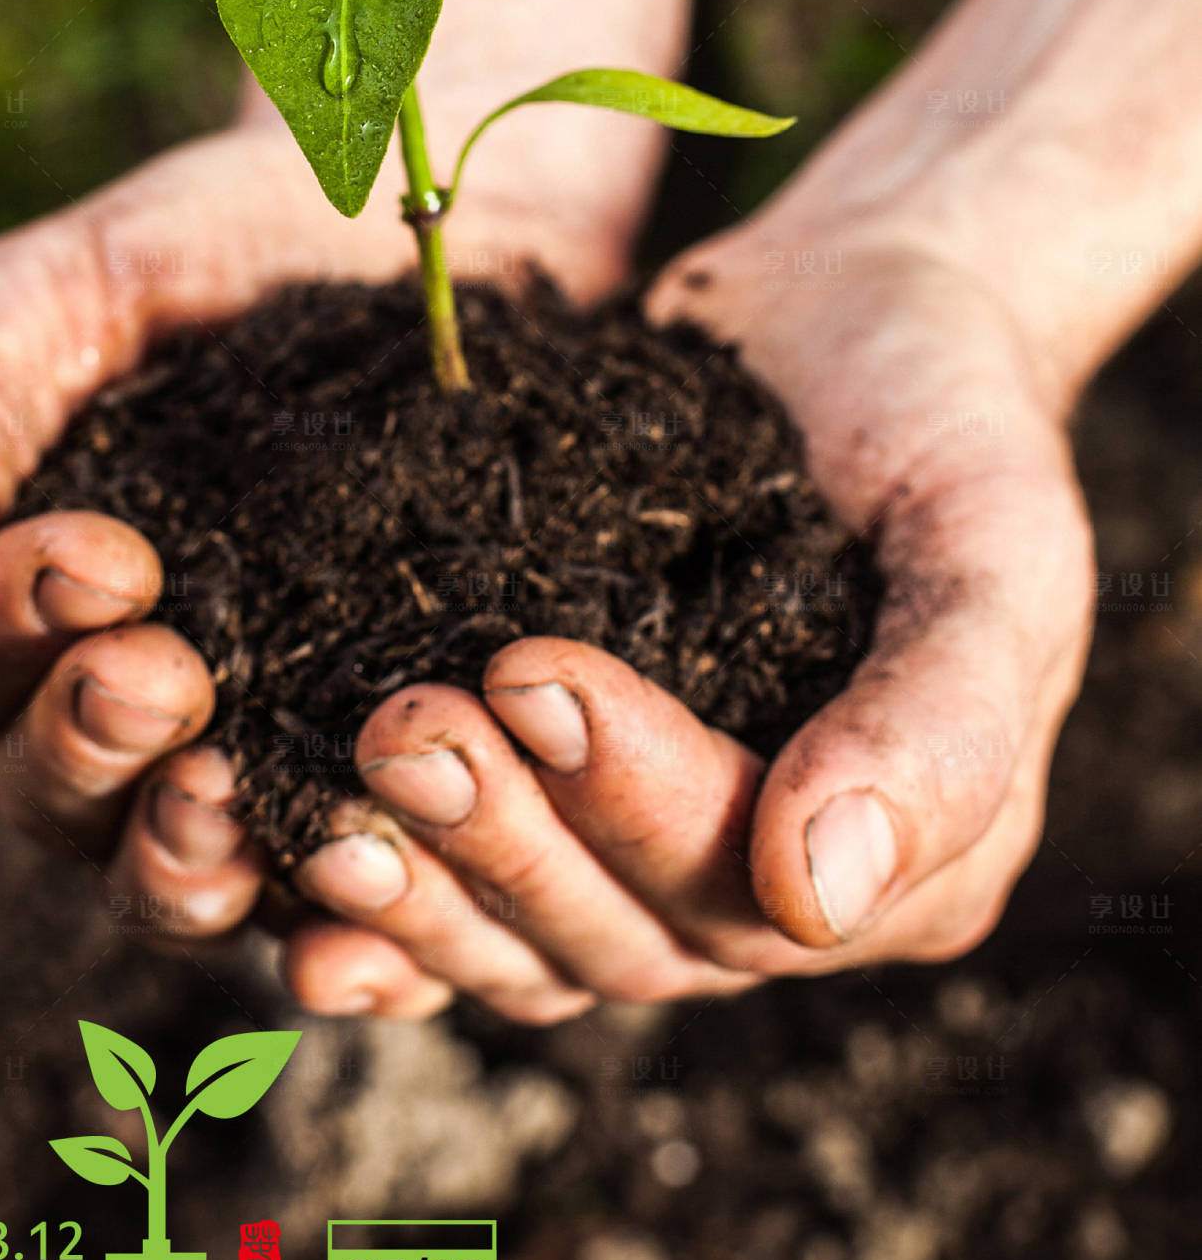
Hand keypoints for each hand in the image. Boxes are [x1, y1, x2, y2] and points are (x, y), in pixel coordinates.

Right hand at [0, 126, 407, 959]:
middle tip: (159, 677)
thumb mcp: (73, 288)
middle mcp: (134, 702)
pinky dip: (346, 915)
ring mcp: (269, 754)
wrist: (469, 207)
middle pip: (60, 797)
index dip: (16, 631)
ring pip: (179, 875)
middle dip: (91, 745)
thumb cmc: (237, 237)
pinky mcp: (403, 785)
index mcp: (29, 602)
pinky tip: (365, 881)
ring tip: (225, 794)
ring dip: (182, 857)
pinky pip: (356, 893)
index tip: (104, 557)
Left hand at [274, 191, 1096, 1017]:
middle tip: (395, 724)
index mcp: (913, 876)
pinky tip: (260, 849)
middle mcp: (778, 912)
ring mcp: (656, 872)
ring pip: (521, 940)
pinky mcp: (551, 812)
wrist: (859, 320)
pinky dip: (361, 891)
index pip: (752, 891)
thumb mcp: (999, 547)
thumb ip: (939, 725)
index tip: (528, 667)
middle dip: (498, 837)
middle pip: (621, 937)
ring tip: (301, 788)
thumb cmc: (951, 420)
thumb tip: (811, 904)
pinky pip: (454, 893)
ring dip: (412, 878)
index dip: (633, 795)